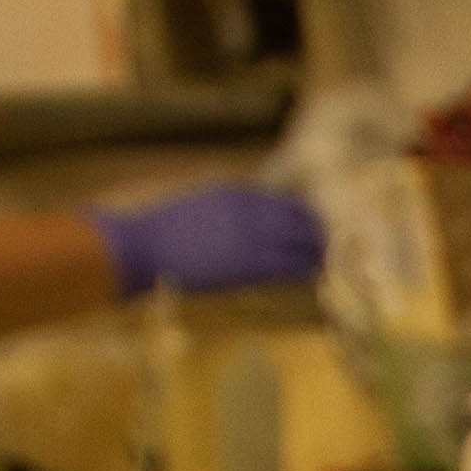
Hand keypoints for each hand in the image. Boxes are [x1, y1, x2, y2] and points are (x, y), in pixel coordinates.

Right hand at [88, 182, 324, 300]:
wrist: (142, 246)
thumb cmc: (162, 232)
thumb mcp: (200, 205)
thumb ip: (227, 208)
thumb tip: (245, 217)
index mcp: (237, 192)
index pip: (284, 201)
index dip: (303, 217)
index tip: (312, 229)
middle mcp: (251, 208)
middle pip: (300, 218)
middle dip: (316, 234)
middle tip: (327, 249)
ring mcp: (253, 234)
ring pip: (302, 242)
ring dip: (316, 253)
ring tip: (327, 264)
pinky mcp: (250, 262)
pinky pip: (290, 265)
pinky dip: (306, 270)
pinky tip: (316, 277)